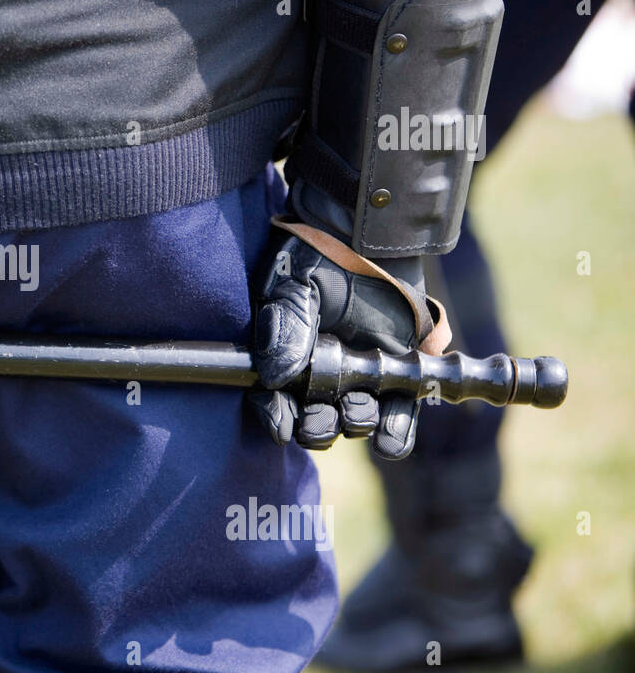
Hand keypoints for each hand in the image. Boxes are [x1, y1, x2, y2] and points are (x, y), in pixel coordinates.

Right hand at [248, 225, 430, 459]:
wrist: (368, 233)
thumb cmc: (319, 257)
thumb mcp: (294, 286)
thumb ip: (285, 327)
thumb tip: (274, 376)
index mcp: (287, 361)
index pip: (274, 403)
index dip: (276, 417)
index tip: (282, 423)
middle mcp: (320, 378)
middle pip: (316, 423)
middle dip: (319, 426)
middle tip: (324, 413)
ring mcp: (360, 379)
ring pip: (354, 423)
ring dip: (355, 423)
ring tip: (358, 408)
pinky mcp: (398, 375)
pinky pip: (398, 418)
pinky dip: (394, 433)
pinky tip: (389, 439)